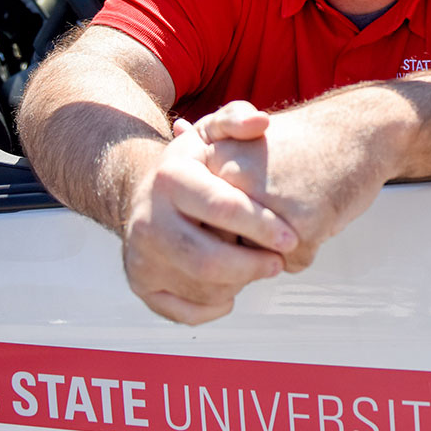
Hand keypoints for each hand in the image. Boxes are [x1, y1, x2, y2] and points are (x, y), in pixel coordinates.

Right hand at [119, 114, 298, 324]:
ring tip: (255, 268)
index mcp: (170, 179)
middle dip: (252, 266)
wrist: (142, 191)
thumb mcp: (210, 132)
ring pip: (201, 288)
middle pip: (209, 260)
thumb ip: (237, 118)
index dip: (261, 226)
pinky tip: (230, 289)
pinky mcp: (140, 283)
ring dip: (238, 284)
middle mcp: (147, 219)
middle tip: (278, 262)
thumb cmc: (192, 165)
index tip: (290, 237)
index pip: (222, 208)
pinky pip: (184, 311)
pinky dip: (214, 307)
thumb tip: (261, 122)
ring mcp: (141, 255)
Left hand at [191, 97, 400, 272]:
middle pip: (220, 246)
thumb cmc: (304, 140)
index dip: (214, 235)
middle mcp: (230, 179)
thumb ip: (211, 140)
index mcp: (210, 158)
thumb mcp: (249, 130)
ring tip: (297, 206)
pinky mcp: (300, 225)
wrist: (358, 132)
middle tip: (274, 215)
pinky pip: (291, 263)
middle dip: (244, 248)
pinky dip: (307, 249)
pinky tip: (319, 212)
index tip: (238, 222)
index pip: (191, 224)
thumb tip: (177, 129)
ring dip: (276, 249)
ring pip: (256, 260)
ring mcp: (264, 203)